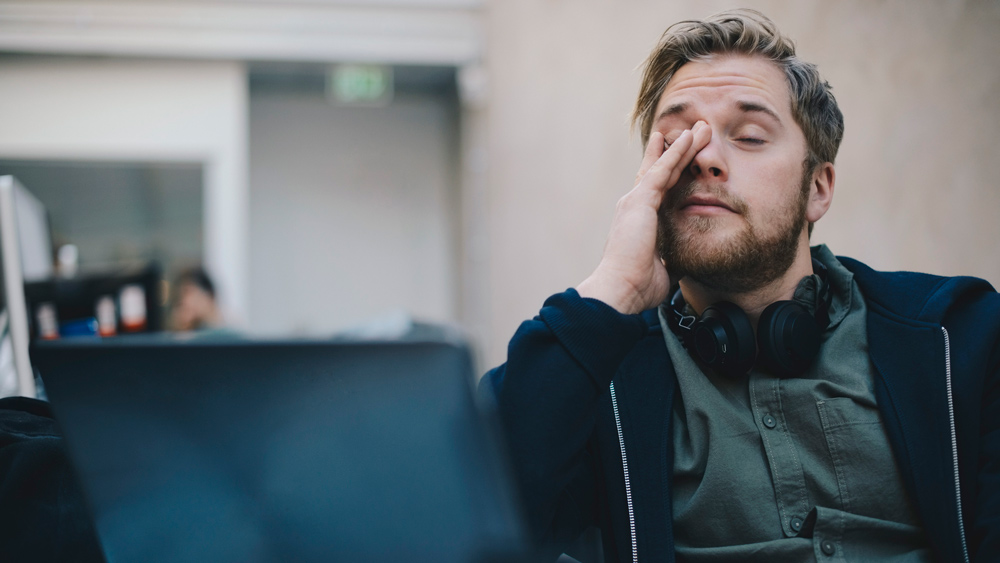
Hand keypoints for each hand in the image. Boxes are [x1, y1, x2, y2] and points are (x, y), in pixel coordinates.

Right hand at [576, 121, 711, 313]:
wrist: (621, 289)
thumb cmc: (638, 285)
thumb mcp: (663, 269)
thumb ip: (673, 258)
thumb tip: (685, 262)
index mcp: (638, 221)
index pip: (657, 190)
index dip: (670, 172)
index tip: (680, 157)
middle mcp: (633, 206)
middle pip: (659, 171)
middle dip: (675, 151)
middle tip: (689, 132)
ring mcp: (635, 201)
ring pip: (664, 165)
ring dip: (683, 145)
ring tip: (699, 127)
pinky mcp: (640, 200)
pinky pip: (663, 170)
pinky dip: (677, 152)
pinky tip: (690, 138)